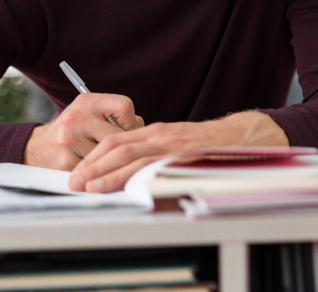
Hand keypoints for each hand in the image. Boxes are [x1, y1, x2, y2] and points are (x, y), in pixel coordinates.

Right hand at [22, 93, 143, 169]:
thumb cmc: (72, 131)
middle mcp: (77, 118)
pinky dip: (100, 173)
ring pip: (109, 155)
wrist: (35, 149)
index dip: (132, 121)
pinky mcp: (66, 162)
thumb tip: (142, 128)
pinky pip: (97, 171)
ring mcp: (70, 140)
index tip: (127, 130)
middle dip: (124, 145)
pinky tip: (94, 170)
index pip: (124, 105)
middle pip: (119, 134)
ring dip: (113, 161)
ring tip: (106, 160)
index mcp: (87, 102)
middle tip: (122, 151)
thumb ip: (114, 116)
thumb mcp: (89, 113)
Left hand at [68, 110, 289, 192]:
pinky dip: (128, 175)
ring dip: (103, 171)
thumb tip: (138, 173)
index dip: (95, 156)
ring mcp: (171, 144)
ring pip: (129, 155)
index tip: (79, 170)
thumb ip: (159, 154)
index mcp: (158, 131)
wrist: (245, 135)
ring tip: (85, 185)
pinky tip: (115, 184)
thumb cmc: (213, 143)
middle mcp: (160, 134)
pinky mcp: (181, 154)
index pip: (118, 140)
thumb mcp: (181, 144)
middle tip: (72, 181)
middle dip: (91, 165)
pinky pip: (150, 165)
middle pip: (116, 146)